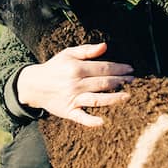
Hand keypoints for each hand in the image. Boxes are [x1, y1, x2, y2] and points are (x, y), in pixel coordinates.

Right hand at [16, 42, 133, 126]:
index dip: (119, 68)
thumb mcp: (68, 54)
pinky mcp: (67, 112)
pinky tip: (104, 121)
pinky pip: (81, 117)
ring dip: (113, 99)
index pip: (103, 68)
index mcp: (76, 68)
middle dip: (121, 82)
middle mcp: (75, 84)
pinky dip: (92, 120)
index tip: (131, 70)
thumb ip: (87, 50)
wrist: (33, 85)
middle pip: (103, 83)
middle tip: (134, 82)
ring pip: (96, 99)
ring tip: (127, 97)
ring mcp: (71, 99)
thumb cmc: (55, 67)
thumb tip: (105, 46)